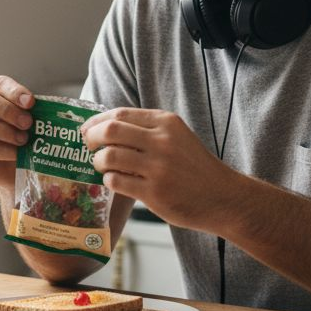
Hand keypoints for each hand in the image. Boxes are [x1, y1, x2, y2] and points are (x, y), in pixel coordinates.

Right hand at [0, 75, 33, 187]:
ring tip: (23, 140)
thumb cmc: (22, 137)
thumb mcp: (30, 121)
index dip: (14, 91)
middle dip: (7, 110)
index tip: (31, 102)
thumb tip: (49, 108)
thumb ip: (34, 112)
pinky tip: (16, 154)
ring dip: (3, 130)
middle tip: (27, 123)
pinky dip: (2, 151)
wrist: (14, 167)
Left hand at [81, 107, 237, 229]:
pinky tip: (114, 181)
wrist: (223, 197)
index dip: (97, 121)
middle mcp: (162, 141)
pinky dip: (108, 180)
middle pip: (110, 131)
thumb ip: (149, 129)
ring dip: (98, 161)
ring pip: (109, 156)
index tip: (88, 129)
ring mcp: (158, 167)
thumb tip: (108, 127)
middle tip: (88, 146)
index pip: (121, 114)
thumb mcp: (178, 137)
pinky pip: (116, 181)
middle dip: (92, 138)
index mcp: (166, 122)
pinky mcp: (154, 192)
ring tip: (101, 166)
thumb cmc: (195, 167)